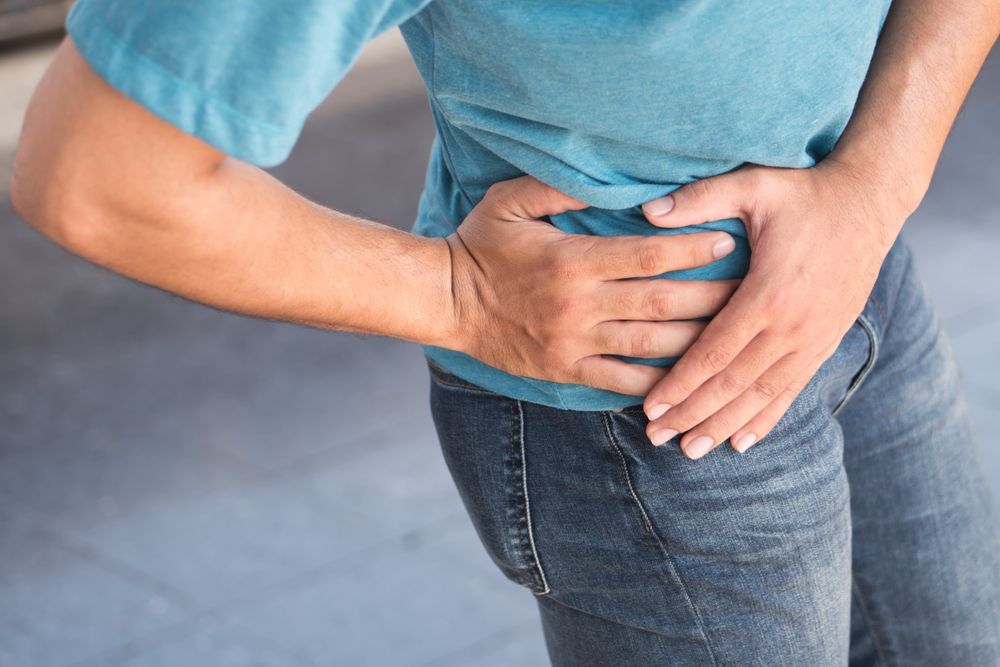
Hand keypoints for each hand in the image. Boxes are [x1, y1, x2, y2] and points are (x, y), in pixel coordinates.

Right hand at [446, 176, 739, 395]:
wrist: (445, 302)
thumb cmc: (480, 244)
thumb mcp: (509, 201)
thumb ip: (556, 187)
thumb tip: (605, 177)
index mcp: (573, 260)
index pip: (648, 256)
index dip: (692, 248)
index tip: (729, 241)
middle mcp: (581, 305)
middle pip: (663, 302)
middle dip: (714, 296)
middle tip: (755, 289)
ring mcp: (576, 342)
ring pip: (652, 345)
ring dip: (699, 340)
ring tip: (738, 332)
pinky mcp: (567, 370)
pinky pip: (622, 383)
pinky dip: (658, 385)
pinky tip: (692, 381)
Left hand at [639, 162, 907, 457]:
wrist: (869, 202)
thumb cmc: (805, 192)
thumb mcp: (753, 185)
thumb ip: (700, 199)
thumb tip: (647, 211)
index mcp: (768, 294)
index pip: (714, 352)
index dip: (680, 384)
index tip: (650, 408)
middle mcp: (792, 326)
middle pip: (733, 384)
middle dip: (692, 414)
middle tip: (656, 437)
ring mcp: (812, 339)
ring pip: (761, 395)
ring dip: (724, 425)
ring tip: (691, 451)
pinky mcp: (825, 342)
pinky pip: (792, 390)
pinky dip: (765, 418)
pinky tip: (741, 441)